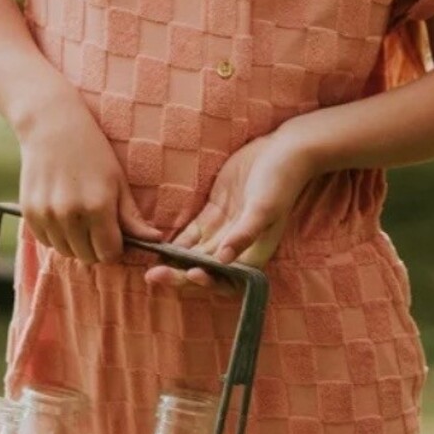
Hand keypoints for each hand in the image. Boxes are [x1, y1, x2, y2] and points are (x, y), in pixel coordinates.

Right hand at [18, 95, 160, 264]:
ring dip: (75, 243)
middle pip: (87, 257)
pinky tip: (62, 214)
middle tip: (98, 225)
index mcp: (98, 207)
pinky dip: (56, 236)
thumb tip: (156, 241)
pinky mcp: (29, 213)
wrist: (51, 125)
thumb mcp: (118, 182)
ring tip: (79, 217)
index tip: (115, 235)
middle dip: (96, 247)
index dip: (115, 248)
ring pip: (65, 251)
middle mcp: (70, 215)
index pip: (109, 254)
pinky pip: (46, 241)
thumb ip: (132, 218)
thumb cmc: (92, 152)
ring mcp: (46, 215)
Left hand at [144, 127, 312, 288]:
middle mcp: (236, 248)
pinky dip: (175, 242)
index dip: (207, 283)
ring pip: (193, 254)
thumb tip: (224, 261)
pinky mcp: (213, 213)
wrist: (283, 151)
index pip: (226, 280)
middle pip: (204, 270)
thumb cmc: (280, 182)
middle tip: (153, 275)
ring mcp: (223, 230)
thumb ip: (244, 234)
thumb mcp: (264, 209)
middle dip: (179, 276)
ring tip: (149, 266)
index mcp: (253, 254)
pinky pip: (191, 234)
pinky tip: (155, 245)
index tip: (191, 274)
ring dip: (173, 262)